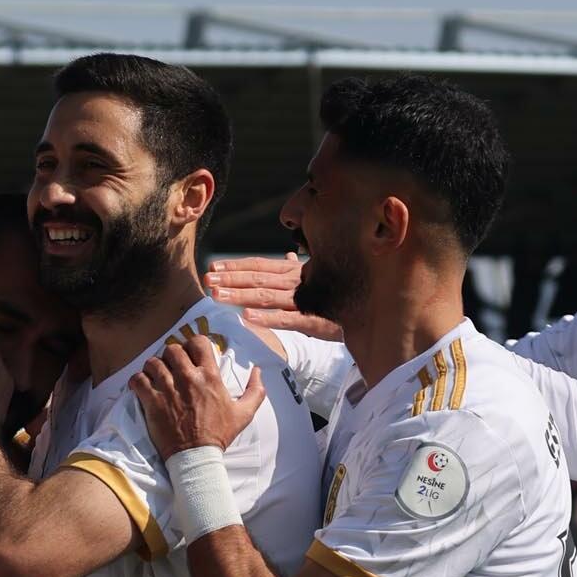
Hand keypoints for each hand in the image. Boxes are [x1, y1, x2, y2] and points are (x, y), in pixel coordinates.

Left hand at [131, 333, 266, 458]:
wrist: (197, 456)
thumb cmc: (219, 434)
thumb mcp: (244, 413)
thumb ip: (255, 391)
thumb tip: (258, 371)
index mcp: (210, 377)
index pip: (198, 342)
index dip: (192, 344)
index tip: (190, 354)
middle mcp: (188, 378)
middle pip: (172, 349)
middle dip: (171, 355)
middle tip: (171, 366)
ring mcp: (168, 389)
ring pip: (153, 362)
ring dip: (153, 367)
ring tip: (156, 376)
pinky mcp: (152, 402)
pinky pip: (138, 380)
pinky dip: (138, 381)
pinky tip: (143, 386)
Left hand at [205, 253, 341, 340]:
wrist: (369, 311)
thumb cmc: (340, 294)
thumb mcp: (318, 278)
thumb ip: (300, 269)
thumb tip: (290, 255)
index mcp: (295, 273)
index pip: (260, 266)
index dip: (236, 266)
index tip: (214, 267)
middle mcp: (296, 282)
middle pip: (258, 278)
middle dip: (231, 279)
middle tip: (207, 281)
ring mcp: (304, 300)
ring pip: (267, 297)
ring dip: (240, 296)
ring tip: (218, 297)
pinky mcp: (313, 320)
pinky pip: (286, 318)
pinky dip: (266, 318)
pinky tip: (247, 318)